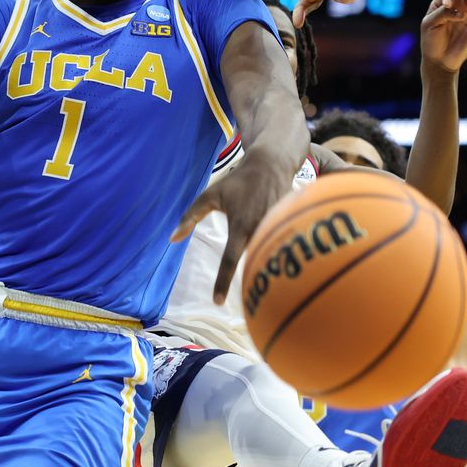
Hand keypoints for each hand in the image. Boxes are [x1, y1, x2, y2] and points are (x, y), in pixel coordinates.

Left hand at [172, 146, 294, 304]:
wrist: (272, 163)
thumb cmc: (238, 182)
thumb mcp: (210, 195)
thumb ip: (190, 216)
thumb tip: (171, 239)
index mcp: (240, 225)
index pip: (230, 259)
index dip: (223, 281)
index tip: (217, 302)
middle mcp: (261, 228)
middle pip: (256, 263)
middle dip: (255, 282)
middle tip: (251, 303)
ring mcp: (279, 227)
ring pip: (274, 256)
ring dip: (273, 273)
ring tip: (272, 294)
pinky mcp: (292, 225)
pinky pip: (289, 247)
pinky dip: (288, 259)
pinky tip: (294, 272)